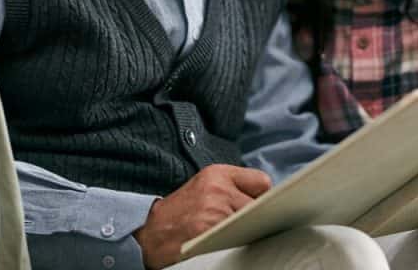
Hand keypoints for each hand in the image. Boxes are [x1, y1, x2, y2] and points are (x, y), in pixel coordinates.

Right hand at [133, 164, 271, 268]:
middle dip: (255, 217)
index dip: (262, 198)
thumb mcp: (204, 187)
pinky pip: (240, 238)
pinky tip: (227, 242)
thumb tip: (267, 199)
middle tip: (244, 226)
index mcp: (217, 174)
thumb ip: (232, 187)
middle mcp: (218, 189)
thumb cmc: (180, 213)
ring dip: (247, 231)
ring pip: (252, 224)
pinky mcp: (210, 233)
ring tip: (232, 234)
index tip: (259, 207)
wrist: (150, 233)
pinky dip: (237, 242)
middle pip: (259, 206)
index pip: (262, 182)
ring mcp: (215, 212)